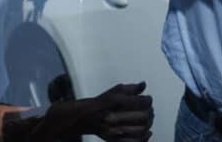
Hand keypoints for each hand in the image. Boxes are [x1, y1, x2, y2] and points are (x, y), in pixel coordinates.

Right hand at [20, 82, 153, 141]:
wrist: (72, 119)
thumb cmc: (91, 104)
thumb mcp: (109, 92)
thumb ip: (128, 88)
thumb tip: (143, 84)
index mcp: (112, 101)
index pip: (140, 102)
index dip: (148, 101)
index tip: (148, 99)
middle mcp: (112, 115)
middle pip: (142, 116)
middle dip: (149, 112)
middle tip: (149, 109)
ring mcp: (111, 130)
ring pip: (139, 130)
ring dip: (147, 124)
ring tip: (147, 119)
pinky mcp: (110, 140)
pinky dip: (142, 138)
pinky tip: (146, 133)